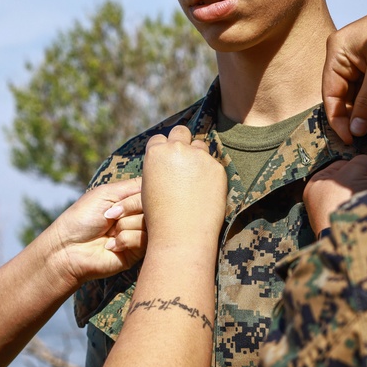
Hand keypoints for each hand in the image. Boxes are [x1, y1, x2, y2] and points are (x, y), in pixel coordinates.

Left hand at [49, 176, 146, 285]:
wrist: (68, 248)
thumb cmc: (82, 217)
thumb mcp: (106, 193)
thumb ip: (134, 186)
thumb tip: (158, 180)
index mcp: (131, 201)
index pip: (151, 191)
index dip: (136, 197)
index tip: (116, 203)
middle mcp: (138, 216)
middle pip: (153, 207)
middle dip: (128, 210)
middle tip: (109, 217)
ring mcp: (139, 234)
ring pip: (149, 223)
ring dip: (124, 226)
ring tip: (109, 232)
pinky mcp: (139, 253)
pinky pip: (143, 240)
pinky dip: (124, 240)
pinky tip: (111, 245)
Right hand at [142, 125, 226, 248]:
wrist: (181, 234)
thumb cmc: (160, 216)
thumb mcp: (150, 186)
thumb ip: (159, 167)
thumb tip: (168, 157)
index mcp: (156, 152)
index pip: (159, 139)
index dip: (163, 149)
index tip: (167, 160)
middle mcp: (177, 149)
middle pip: (181, 131)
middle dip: (181, 141)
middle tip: (183, 159)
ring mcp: (199, 156)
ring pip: (200, 145)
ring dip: (197, 155)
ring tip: (194, 179)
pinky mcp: (217, 167)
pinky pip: (213, 164)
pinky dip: (210, 174)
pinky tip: (205, 191)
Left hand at [303, 155, 366, 233]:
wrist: (350, 234)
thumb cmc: (344, 198)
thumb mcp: (355, 170)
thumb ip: (364, 161)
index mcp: (316, 185)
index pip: (340, 165)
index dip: (358, 163)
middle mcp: (323, 201)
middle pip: (352, 181)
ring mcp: (337, 216)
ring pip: (360, 195)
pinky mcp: (350, 228)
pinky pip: (363, 210)